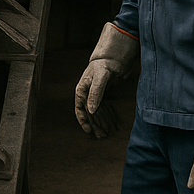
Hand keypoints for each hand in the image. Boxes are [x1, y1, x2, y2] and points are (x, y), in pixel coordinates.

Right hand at [74, 22, 138, 137]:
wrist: (113, 58)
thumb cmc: (104, 65)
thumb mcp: (100, 78)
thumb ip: (95, 94)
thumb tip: (90, 111)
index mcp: (82, 89)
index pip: (80, 108)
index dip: (83, 120)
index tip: (88, 130)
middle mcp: (87, 93)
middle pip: (89, 113)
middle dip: (94, 125)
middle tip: (101, 136)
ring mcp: (96, 94)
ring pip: (97, 112)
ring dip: (101, 123)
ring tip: (106, 133)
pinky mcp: (105, 94)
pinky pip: (105, 109)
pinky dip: (107, 117)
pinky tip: (111, 125)